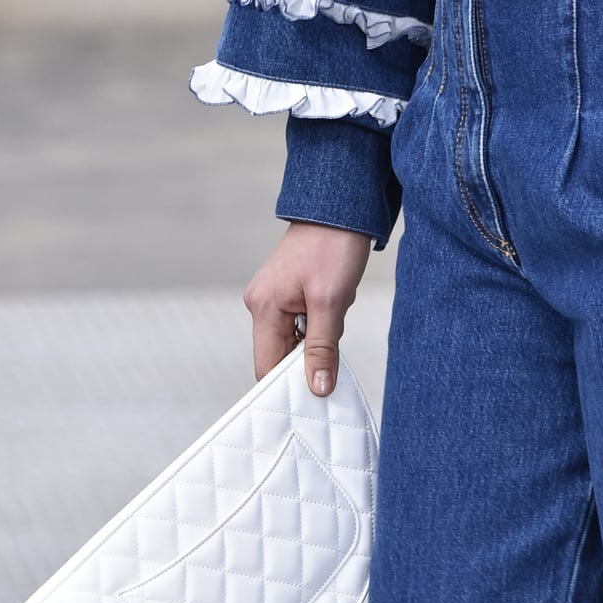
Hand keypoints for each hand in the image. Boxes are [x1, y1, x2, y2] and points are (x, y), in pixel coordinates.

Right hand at [243, 221, 371, 395]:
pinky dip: (322, 322)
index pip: (267, 366)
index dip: (288, 385)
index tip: (316, 395)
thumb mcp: (332, 302)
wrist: (342, 207)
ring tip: (336, 310)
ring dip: (320, 337)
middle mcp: (261, 304)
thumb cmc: (333, 245)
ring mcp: (272, 297)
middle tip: (336, 345)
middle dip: (310, 357)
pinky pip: (302, 323)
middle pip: (280, 355)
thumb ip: (322, 348)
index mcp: (264, 307)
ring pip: (294, 340)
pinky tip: (335, 303)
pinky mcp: (287, 292)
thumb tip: (318, 387)